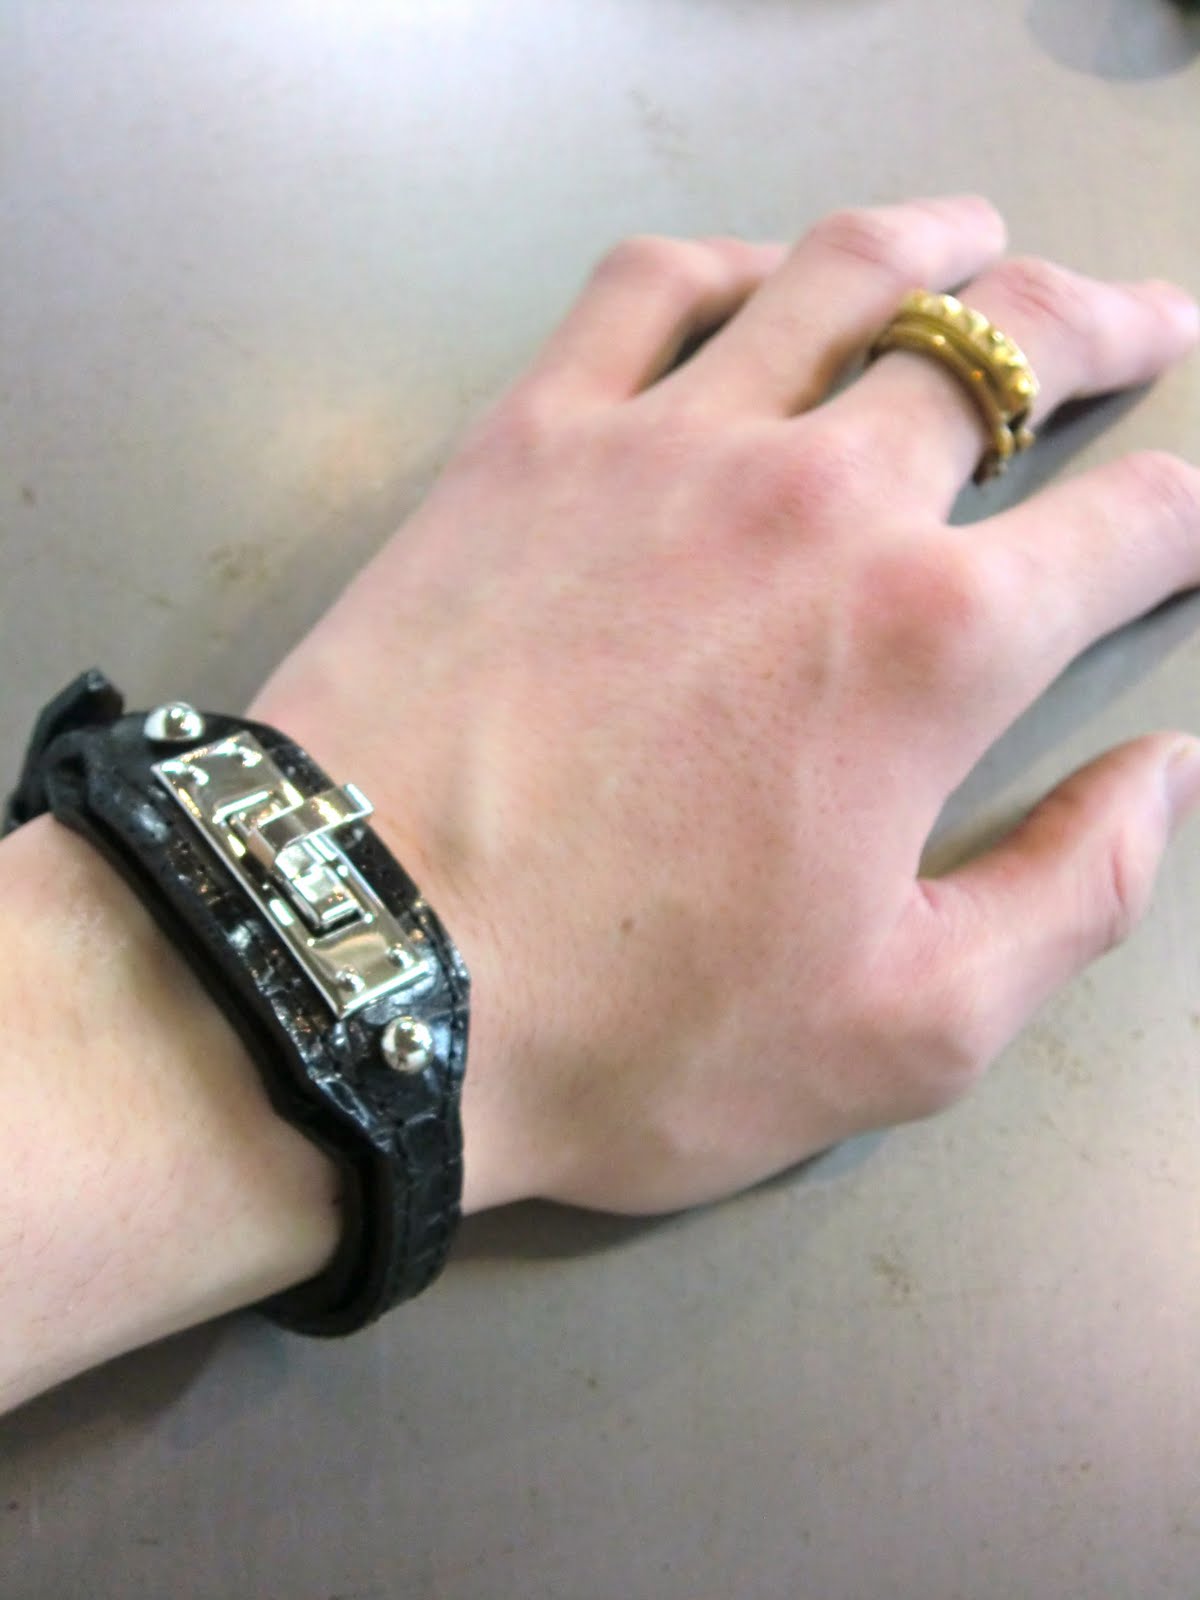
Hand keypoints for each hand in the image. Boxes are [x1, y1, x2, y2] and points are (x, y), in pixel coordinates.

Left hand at [252, 195, 1199, 1216]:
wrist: (363, 968)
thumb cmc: (636, 1026)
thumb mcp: (906, 1031)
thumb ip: (1071, 893)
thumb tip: (1170, 775)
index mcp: (937, 643)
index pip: (1127, 525)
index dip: (1183, 516)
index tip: (1185, 523)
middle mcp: (821, 499)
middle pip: (1004, 346)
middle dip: (1101, 327)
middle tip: (1142, 325)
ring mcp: (666, 446)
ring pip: (841, 274)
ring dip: (940, 247)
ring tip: (983, 243)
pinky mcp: (530, 437)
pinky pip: (648, 288)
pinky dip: (729, 263)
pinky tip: (759, 286)